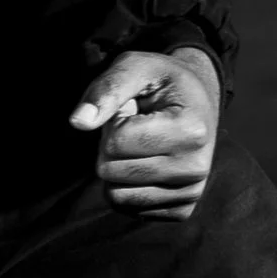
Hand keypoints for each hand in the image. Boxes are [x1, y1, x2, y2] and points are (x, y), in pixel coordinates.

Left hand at [68, 44, 220, 218]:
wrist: (198, 101)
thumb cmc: (162, 81)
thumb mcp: (135, 66)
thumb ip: (106, 89)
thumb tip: (78, 122)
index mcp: (191, 131)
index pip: (115, 141)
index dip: (112, 120)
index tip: (133, 109)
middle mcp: (195, 169)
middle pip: (111, 171)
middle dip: (111, 146)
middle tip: (135, 127)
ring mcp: (190, 193)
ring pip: (116, 195)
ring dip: (116, 167)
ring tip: (140, 145)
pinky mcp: (181, 211)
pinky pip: (128, 208)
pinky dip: (125, 187)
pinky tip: (145, 164)